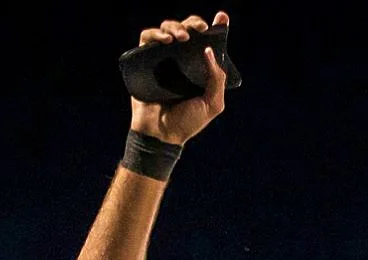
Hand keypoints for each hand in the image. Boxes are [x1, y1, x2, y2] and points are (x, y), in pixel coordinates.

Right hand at [128, 13, 229, 145]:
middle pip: (187, 30)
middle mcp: (182, 61)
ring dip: (175, 27)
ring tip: (181, 38)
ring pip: (167, 30)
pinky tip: (165, 40)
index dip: (216, 27)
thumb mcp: (212, 103)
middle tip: (200, 28)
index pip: (209, 43)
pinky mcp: (145, 61)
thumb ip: (216, 79)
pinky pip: (146, 39)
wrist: (162, 134)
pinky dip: (154, 34)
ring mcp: (163, 60)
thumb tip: (209, 51)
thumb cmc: (188, 121)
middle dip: (194, 24)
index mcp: (200, 68)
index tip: (222, 17)